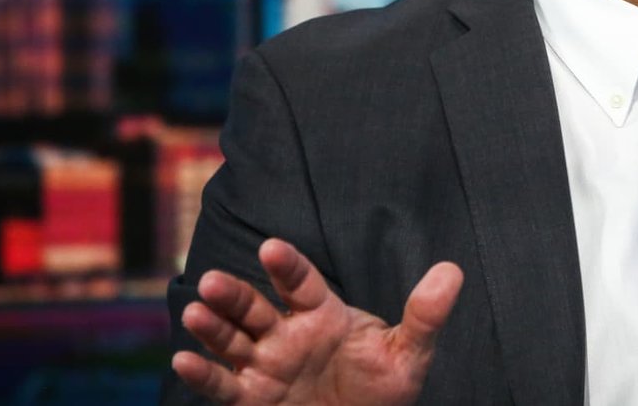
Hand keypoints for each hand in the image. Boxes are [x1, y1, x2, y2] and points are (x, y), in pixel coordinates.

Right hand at [171, 238, 462, 405]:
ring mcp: (267, 365)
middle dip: (235, 294)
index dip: (286, 266)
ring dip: (212, 327)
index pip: (301, 283)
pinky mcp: (252, 398)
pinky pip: (223, 385)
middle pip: (255, 308)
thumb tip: (453, 270)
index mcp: (323, 314)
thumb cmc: (385, 390)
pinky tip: (183, 361)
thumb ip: (425, 315)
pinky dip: (202, 375)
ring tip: (195, 312)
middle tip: (212, 280)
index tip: (271, 247)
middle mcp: (288, 334)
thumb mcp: (409, 354)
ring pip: (232, 340)